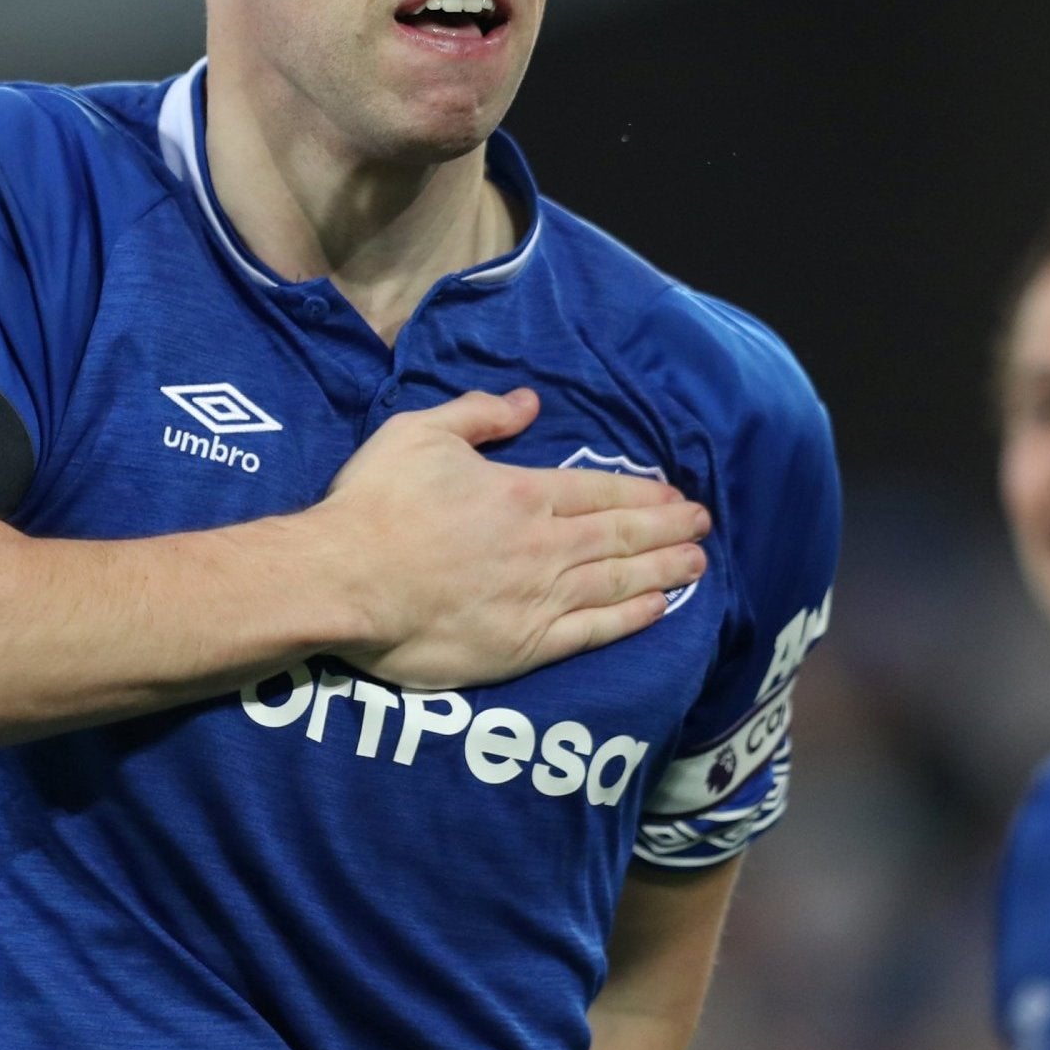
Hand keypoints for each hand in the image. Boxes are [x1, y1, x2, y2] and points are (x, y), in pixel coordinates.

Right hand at [311, 388, 709, 688]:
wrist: (345, 582)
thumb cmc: (376, 505)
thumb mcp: (420, 433)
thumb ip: (479, 415)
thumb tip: (529, 403)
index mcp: (523, 493)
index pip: (598, 492)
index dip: (641, 494)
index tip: (674, 494)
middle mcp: (544, 546)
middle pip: (620, 536)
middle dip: (668, 529)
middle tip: (704, 525)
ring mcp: (538, 599)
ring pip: (617, 582)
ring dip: (662, 571)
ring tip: (697, 564)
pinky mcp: (524, 645)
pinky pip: (592, 631)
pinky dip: (630, 619)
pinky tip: (657, 609)